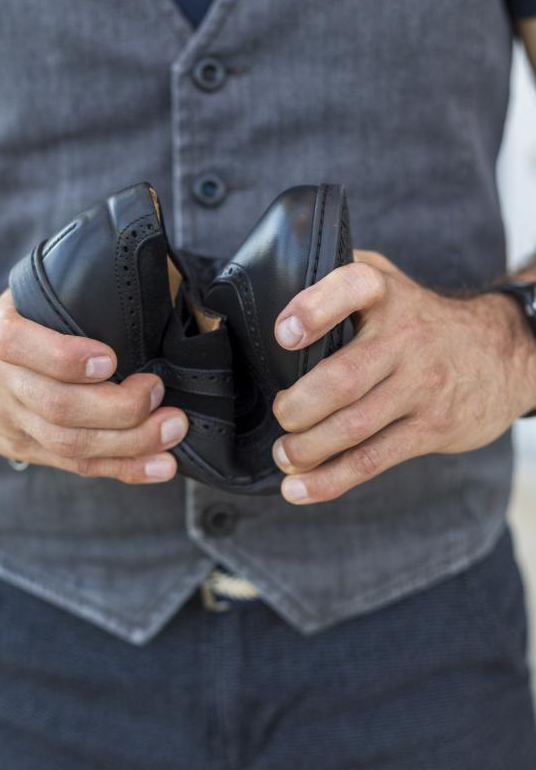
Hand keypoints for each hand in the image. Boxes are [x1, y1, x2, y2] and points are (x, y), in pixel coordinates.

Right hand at [0, 290, 187, 482]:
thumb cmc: (19, 325)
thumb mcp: (27, 298)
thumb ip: (69, 293)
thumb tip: (145, 281)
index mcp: (0, 335)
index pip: (21, 346)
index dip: (67, 358)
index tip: (112, 359)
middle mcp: (2, 383)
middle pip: (58, 406)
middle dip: (119, 406)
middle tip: (159, 393)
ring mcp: (14, 423)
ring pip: (71, 444)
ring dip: (131, 442)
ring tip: (172, 429)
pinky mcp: (28, 452)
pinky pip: (80, 466)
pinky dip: (126, 468)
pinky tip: (162, 466)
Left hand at [271, 251, 535, 504]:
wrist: (501, 352)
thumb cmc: (419, 318)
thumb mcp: (385, 281)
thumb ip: (335, 280)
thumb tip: (268, 297)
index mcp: (384, 293)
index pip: (352, 288)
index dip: (313, 310)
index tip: (284, 335)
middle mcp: (406, 337)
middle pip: (343, 378)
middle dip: (297, 407)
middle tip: (281, 414)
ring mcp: (421, 385)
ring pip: (353, 426)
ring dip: (306, 449)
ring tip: (285, 454)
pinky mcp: (431, 427)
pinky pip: (372, 459)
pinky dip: (330, 479)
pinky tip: (299, 489)